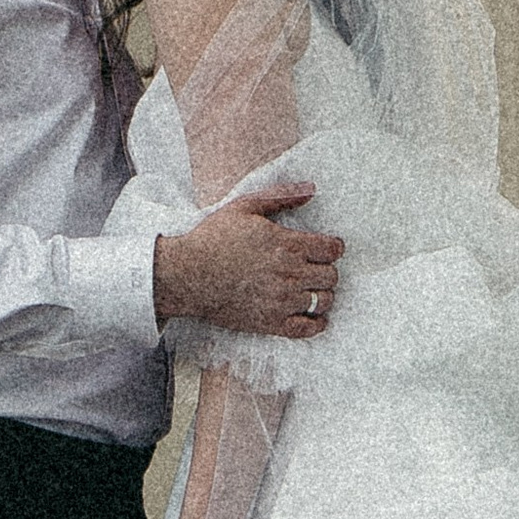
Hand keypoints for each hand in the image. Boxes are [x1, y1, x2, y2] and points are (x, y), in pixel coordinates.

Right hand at [153, 180, 341, 339]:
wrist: (186, 275)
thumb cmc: (213, 239)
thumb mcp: (245, 206)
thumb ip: (281, 197)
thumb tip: (312, 189)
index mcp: (287, 244)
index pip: (333, 249)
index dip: (333, 247)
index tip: (326, 248)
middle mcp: (290, 274)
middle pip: (332, 276)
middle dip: (327, 270)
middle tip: (314, 268)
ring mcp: (281, 301)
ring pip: (324, 301)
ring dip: (321, 294)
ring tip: (310, 289)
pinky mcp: (271, 323)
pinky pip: (308, 329)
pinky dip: (317, 324)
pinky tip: (313, 316)